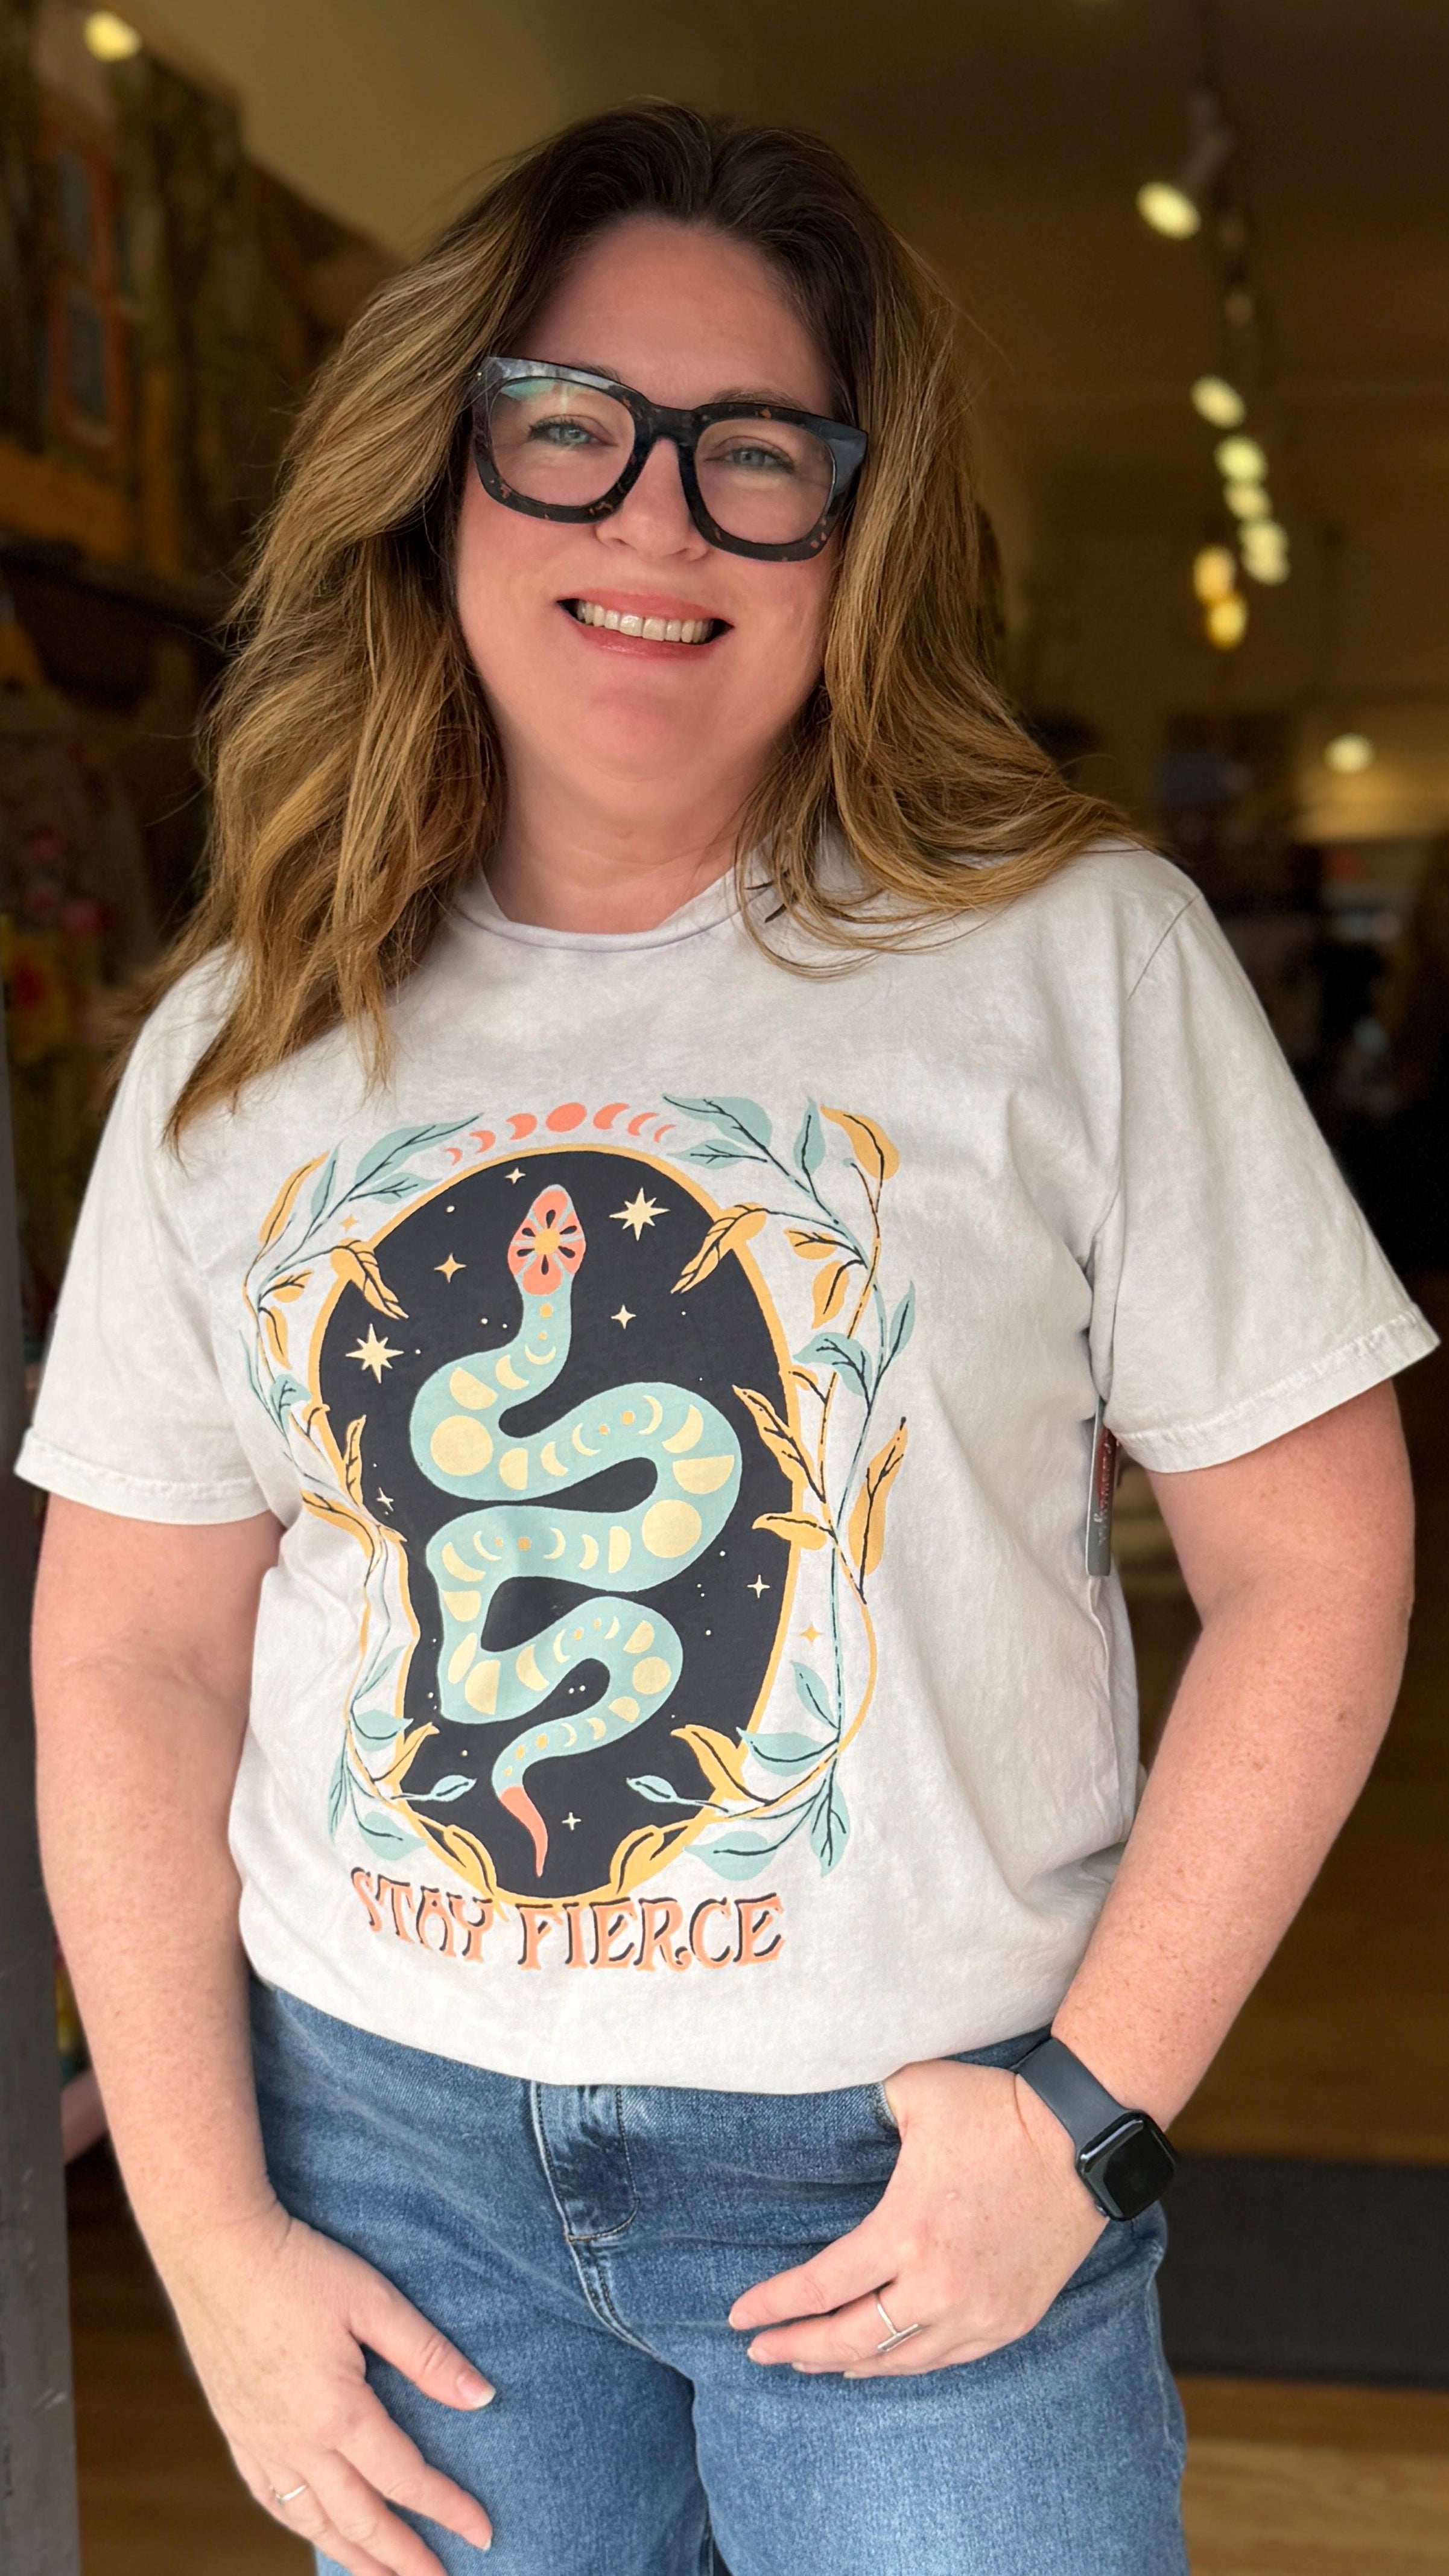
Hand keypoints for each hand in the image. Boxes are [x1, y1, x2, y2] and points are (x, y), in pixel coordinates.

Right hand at [157, 2200, 495, 2571]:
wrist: (214, 2247)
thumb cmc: (297, 2266)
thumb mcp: (374, 2300)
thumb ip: (428, 2355)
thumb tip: (482, 2398)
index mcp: (336, 2413)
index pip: (405, 2479)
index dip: (447, 2510)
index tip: (483, 2534)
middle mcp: (295, 2442)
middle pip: (359, 2520)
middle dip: (403, 2559)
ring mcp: (259, 2441)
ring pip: (311, 2521)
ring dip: (353, 2557)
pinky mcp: (235, 2429)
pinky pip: (271, 2498)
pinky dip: (302, 2526)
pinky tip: (317, 2530)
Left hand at [728, 2059, 1105, 2376]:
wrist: (1083, 2140)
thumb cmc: (996, 2109)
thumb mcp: (914, 2092)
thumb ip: (864, 2110)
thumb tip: (828, 2118)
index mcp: (904, 2232)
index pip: (821, 2288)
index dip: (774, 2306)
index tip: (739, 2318)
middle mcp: (938, 2286)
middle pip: (851, 2340)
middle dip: (797, 2350)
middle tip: (761, 2353)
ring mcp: (978, 2312)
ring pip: (898, 2360)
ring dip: (846, 2365)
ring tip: (810, 2363)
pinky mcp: (1010, 2320)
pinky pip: (944, 2360)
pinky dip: (902, 2366)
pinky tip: (879, 2363)